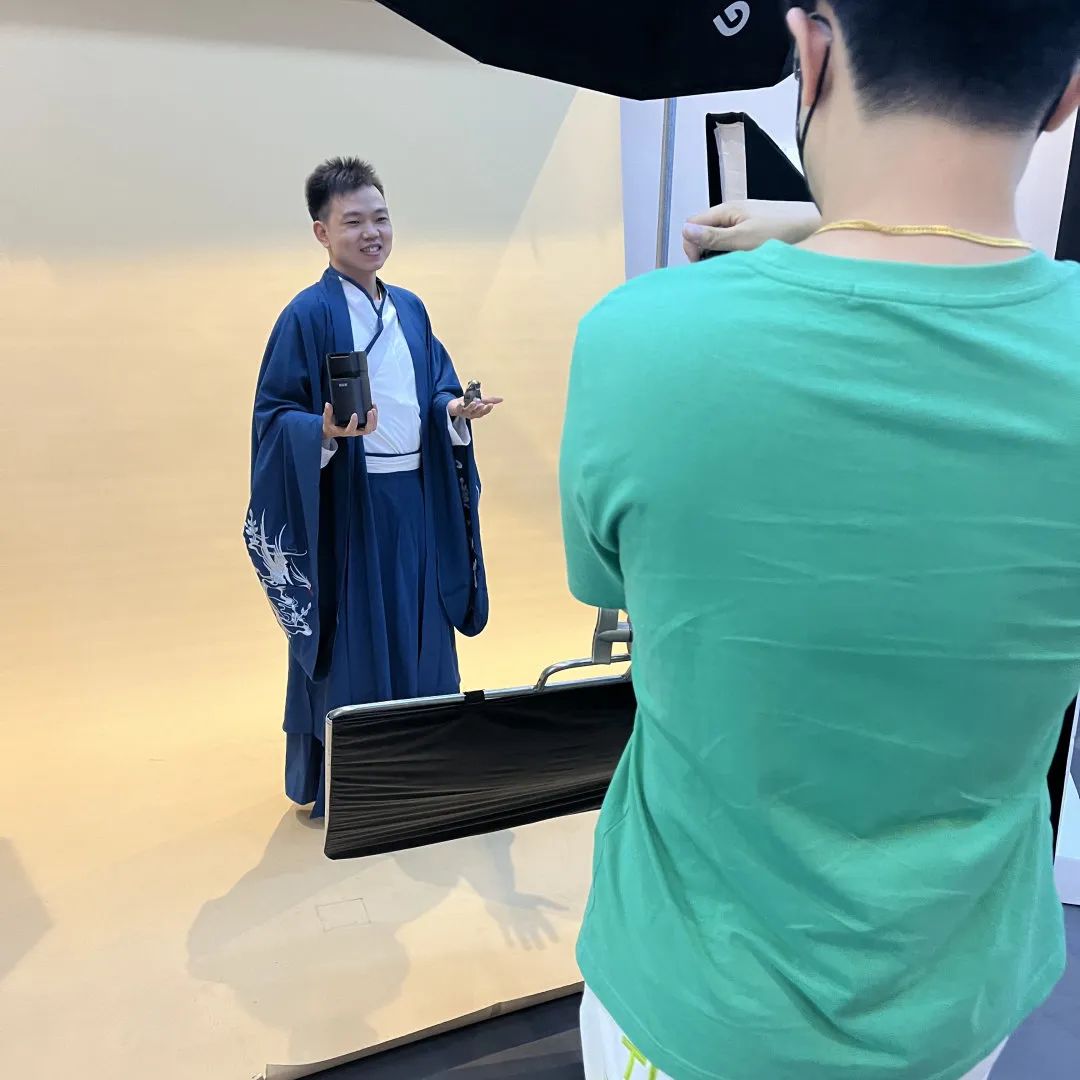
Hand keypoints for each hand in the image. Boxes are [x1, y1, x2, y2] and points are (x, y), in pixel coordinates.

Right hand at [323, 402, 377, 439]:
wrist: (333, 430)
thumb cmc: (331, 426)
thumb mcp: (327, 421)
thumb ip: (327, 413)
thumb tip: (328, 404)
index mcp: (346, 431)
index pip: (352, 429)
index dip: (354, 422)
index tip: (354, 414)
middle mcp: (355, 432)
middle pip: (366, 430)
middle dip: (370, 421)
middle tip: (370, 411)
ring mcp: (360, 429)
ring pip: (371, 428)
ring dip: (374, 419)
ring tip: (373, 409)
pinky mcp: (362, 426)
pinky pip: (372, 424)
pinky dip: (374, 417)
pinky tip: (373, 408)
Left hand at [449, 395, 503, 420]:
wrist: (455, 404)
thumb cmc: (469, 402)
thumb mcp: (481, 399)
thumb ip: (490, 400)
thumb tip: (502, 399)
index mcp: (478, 413)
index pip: (484, 412)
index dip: (487, 409)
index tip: (491, 404)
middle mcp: (471, 414)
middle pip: (476, 413)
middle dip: (480, 409)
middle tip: (482, 404)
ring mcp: (464, 413)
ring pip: (468, 411)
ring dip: (471, 407)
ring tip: (474, 403)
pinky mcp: (457, 410)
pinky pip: (459, 409)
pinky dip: (460, 406)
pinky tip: (461, 403)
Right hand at [682, 200, 821, 261]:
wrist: (815, 227)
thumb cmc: (781, 231)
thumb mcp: (742, 239)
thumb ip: (713, 237)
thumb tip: (684, 231)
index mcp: (726, 210)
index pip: (692, 224)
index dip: (691, 245)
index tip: (701, 264)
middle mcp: (733, 212)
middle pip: (704, 231)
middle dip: (704, 250)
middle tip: (717, 268)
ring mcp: (744, 220)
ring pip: (719, 237)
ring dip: (719, 253)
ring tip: (733, 265)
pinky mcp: (755, 229)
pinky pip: (734, 240)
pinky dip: (733, 252)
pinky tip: (745, 260)